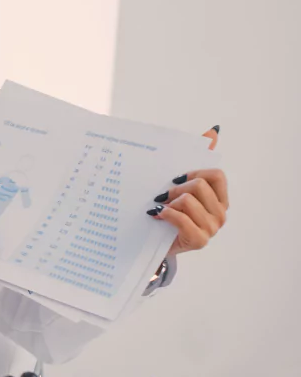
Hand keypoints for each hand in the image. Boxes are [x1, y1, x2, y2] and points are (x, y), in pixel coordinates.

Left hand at [148, 127, 227, 255]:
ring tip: (159, 208)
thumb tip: (214, 131)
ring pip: (189, 201)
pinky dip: (166, 214)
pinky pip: (182, 218)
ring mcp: (212, 228)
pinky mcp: (200, 240)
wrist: (155, 245)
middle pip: (201, 185)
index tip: (174, 178)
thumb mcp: (180, 186)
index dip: (194, 172)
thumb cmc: (169, 214)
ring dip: (169, 203)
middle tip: (162, 195)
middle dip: (177, 188)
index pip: (216, 175)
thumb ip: (197, 159)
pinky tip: (156, 215)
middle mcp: (220, 213)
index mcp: (220, 198)